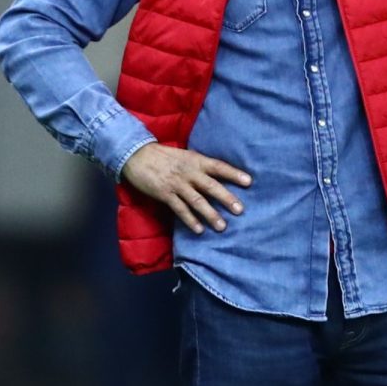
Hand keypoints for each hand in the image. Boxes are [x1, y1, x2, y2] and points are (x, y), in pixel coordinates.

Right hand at [120, 143, 251, 234]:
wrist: (137, 155)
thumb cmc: (164, 156)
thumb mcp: (186, 156)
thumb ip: (200, 166)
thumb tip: (219, 175)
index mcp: (196, 160)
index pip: (219, 167)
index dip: (234, 174)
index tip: (249, 182)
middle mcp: (189, 172)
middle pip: (211, 186)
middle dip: (226, 199)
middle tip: (240, 210)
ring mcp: (177, 184)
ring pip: (197, 201)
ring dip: (210, 214)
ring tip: (222, 226)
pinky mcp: (165, 194)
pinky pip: (180, 209)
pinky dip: (190, 220)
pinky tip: (199, 230)